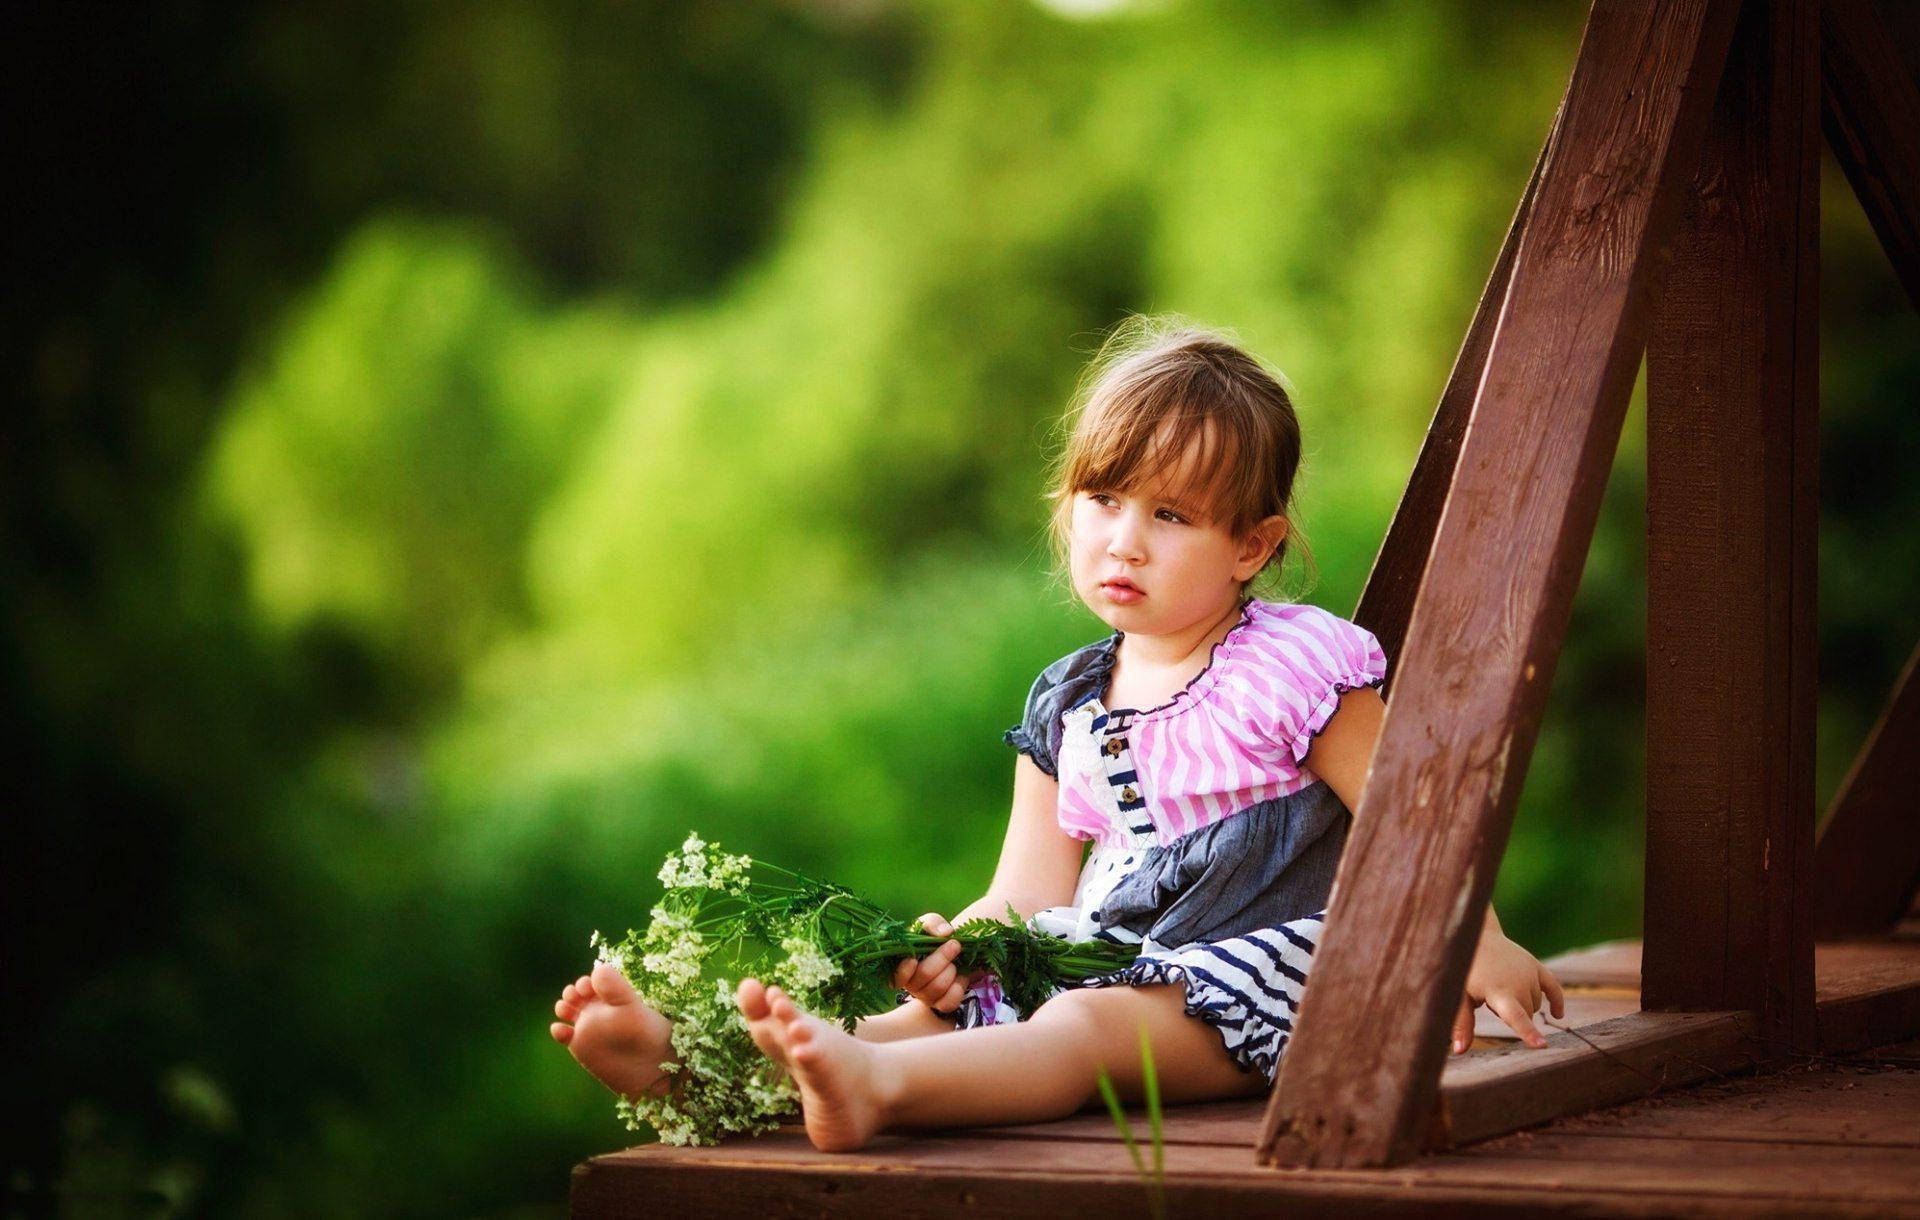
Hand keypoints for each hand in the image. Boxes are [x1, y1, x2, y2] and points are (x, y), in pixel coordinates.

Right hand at [894, 912, 967, 1014]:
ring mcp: (925, 997)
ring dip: (951, 970)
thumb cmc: (934, 937)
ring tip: (955, 961)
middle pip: (924, 975)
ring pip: (938, 986)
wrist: (953, 951)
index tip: (913, 958)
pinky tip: (960, 976)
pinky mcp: (941, 1005)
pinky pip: (950, 1001)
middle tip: (955, 945)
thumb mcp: (931, 923)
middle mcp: (911, 985)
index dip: (903, 970)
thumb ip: (934, 923)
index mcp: (901, 966)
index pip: (895, 977)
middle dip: (942, 957)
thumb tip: (945, 932)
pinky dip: (959, 986)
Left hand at [1450, 932, 1565, 1051]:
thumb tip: (1460, 1051)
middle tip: (1490, 1002)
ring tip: (1500, 990)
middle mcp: (1518, 982)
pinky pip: (1554, 987)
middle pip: (1526, 1014)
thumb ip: (1462, 1023)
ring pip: (1536, 1004)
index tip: (1542, 1046)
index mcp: (1498, 991)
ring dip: (1523, 1006)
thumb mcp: (1459, 996)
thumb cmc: (1464, 970)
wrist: (1476, 937)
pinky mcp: (1536, 965)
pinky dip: (1557, 1001)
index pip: (1516, 1016)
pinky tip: (1557, 1015)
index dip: (1528, 1032)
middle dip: (1512, 1016)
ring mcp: (1529, 972)